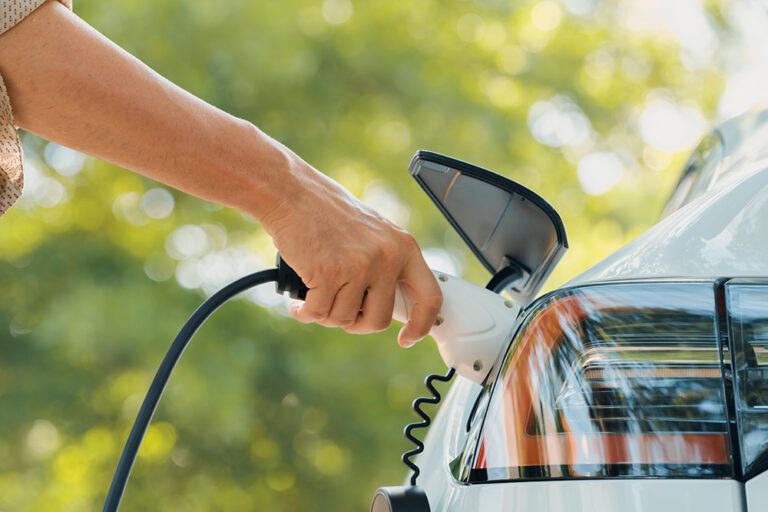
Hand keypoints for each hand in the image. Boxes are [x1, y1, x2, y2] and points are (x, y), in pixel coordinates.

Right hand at [261, 153, 441, 346]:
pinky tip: (298, 303)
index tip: (407, 338)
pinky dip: (305, 313)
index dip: (421, 324)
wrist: (292, 193)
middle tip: (339, 311)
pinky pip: (318, 313)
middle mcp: (387, 257)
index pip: (429, 296)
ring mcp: (359, 266)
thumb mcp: (373, 234)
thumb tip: (386, 305)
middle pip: (379, 320)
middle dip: (356, 324)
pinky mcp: (328, 273)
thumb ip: (386, 265)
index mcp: (404, 247)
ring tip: (314, 294)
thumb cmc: (326, 212)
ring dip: (326, 314)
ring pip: (344, 319)